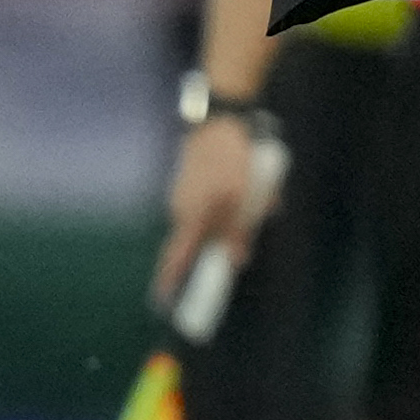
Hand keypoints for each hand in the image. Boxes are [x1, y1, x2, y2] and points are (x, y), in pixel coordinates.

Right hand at [150, 113, 279, 303]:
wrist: (220, 120)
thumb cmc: (231, 161)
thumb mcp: (242, 200)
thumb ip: (237, 232)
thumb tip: (236, 260)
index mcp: (191, 217)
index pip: (176, 257)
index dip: (169, 280)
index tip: (161, 299)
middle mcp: (181, 209)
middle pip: (200, 238)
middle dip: (225, 237)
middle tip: (250, 221)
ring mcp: (183, 193)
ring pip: (210, 217)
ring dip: (232, 215)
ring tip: (258, 194)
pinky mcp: (190, 180)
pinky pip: (212, 201)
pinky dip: (229, 200)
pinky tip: (249, 183)